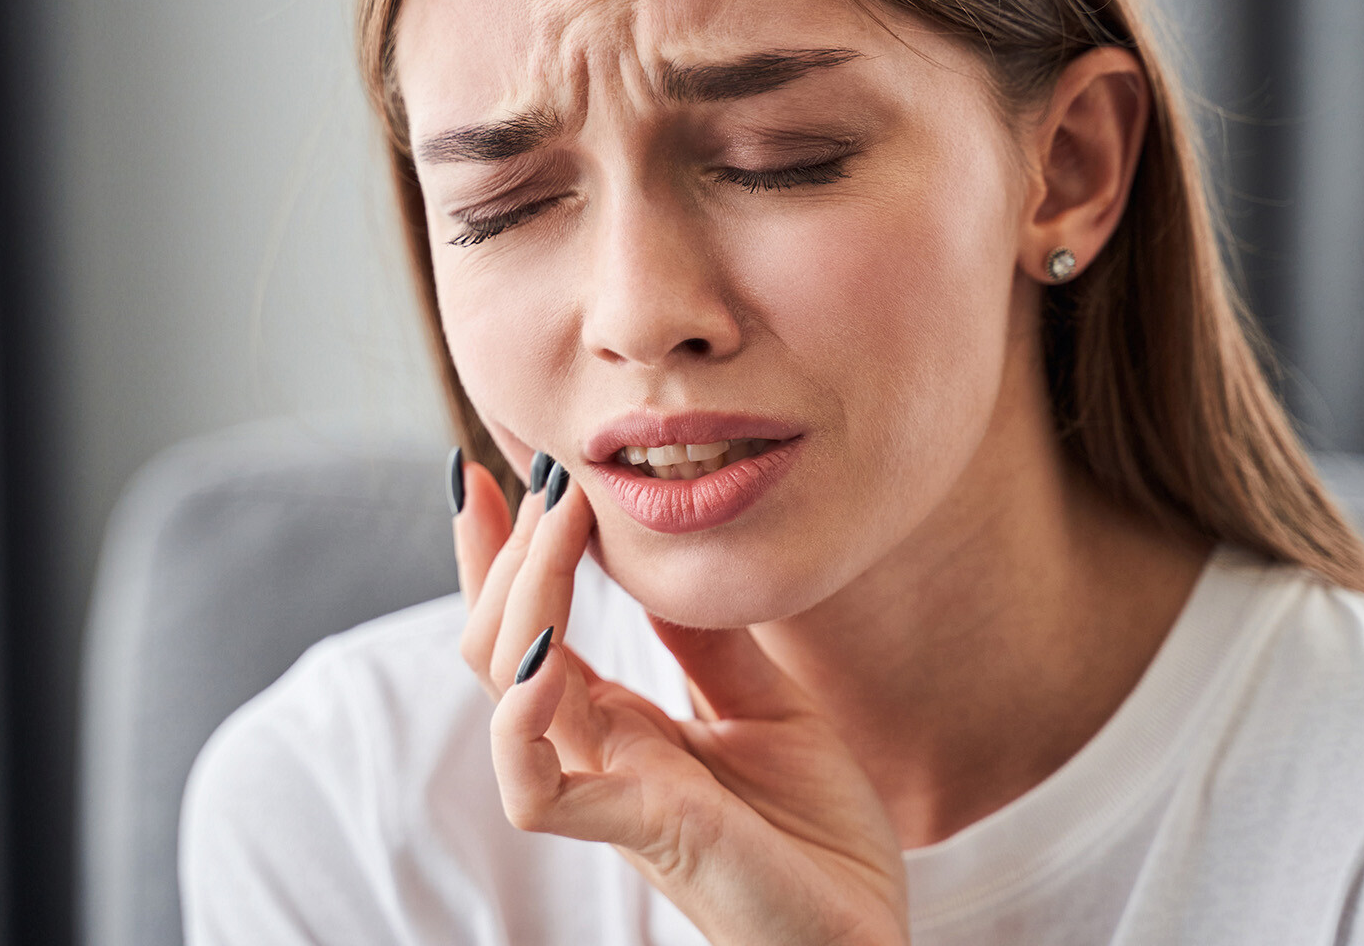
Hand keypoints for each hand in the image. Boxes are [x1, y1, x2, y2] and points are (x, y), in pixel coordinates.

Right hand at [453, 457, 909, 945]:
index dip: (504, 552)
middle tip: (542, 472)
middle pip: (498, 644)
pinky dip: (521, 718)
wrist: (866, 934)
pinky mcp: (638, 831)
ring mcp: (609, 792)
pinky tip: (547, 655)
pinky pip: (535, 784)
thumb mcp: (769, 705)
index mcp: (623, 725)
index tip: (497, 466)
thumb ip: (708, 641)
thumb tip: (663, 551)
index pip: (532, 626)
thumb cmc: (817, 837)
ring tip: (555, 523)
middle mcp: (598, 753)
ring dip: (518, 598)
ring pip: (506, 691)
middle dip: (505, 551)